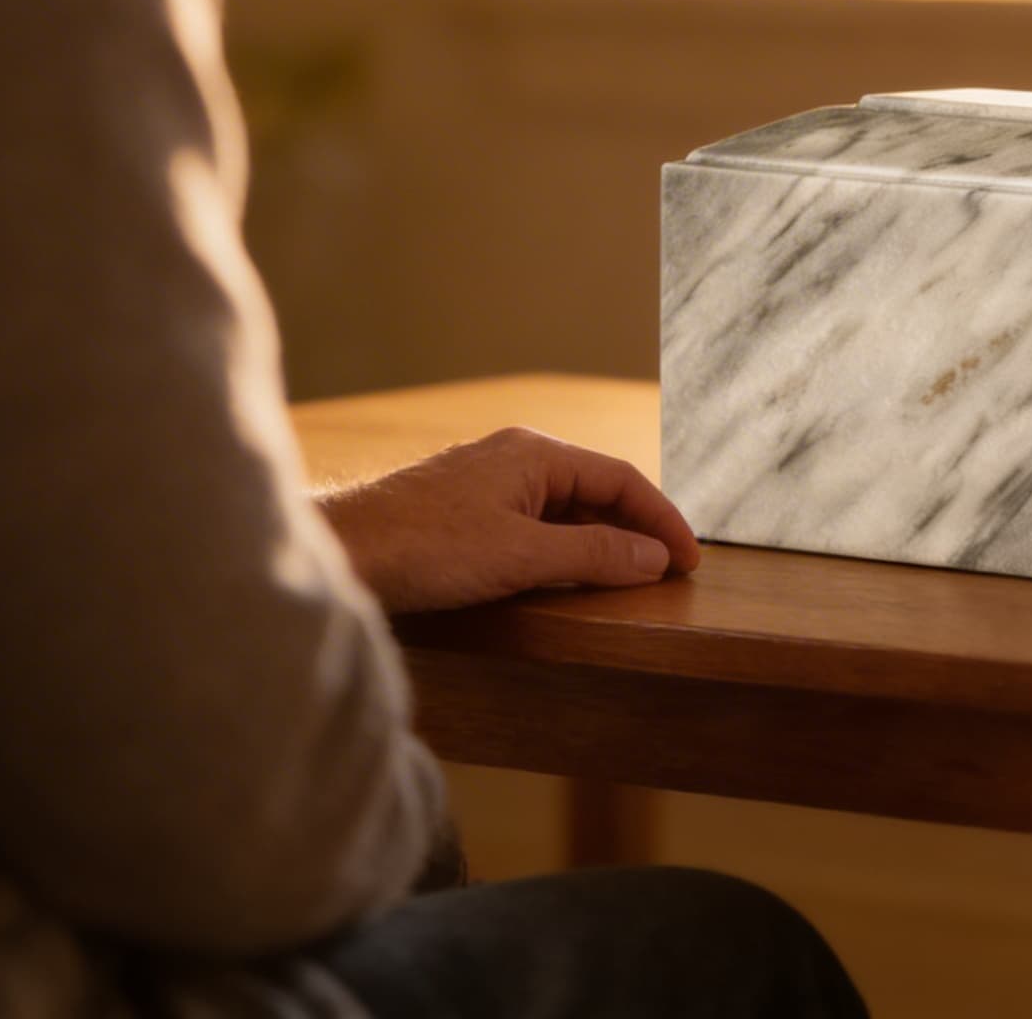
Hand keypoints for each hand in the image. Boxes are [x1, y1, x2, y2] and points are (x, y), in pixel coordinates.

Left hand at [316, 427, 703, 614]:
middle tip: (669, 572)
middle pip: (594, 489)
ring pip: (562, 507)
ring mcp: (486, 481)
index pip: (620, 479)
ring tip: (628, 577)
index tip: (690, 560)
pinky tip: (566, 574)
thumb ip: (591, 553)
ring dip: (598, 539)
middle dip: (635, 528)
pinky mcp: (463, 509)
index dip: (661, 520)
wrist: (342, 551)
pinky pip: (532, 521)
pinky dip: (562, 546)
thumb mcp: (520, 556)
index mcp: (534, 453)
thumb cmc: (424, 547)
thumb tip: (653, 557)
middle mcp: (513, 457)